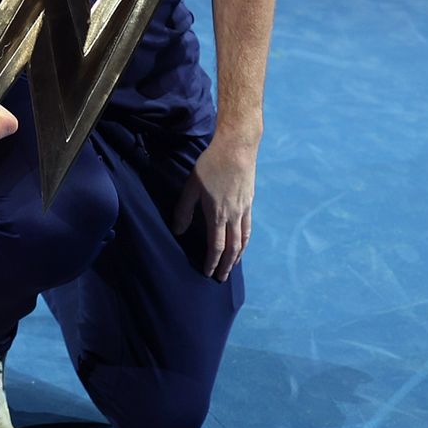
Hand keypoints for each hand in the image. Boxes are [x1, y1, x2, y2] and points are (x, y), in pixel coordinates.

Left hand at [171, 138, 256, 280]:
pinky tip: (242, 243)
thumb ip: (184, 210)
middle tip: (221, 279)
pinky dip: (245, 241)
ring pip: (243, 240)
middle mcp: (234, 216)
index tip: (207, 273)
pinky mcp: (250, 202)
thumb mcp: (191, 186)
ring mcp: (244, 209)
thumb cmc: (211, 164)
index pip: (216, 246)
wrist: (238, 148)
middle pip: (232, 248)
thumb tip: (178, 231)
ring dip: (238, 257)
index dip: (211, 261)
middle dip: (226, 265)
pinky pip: (248, 228)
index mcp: (217, 214)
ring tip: (232, 267)